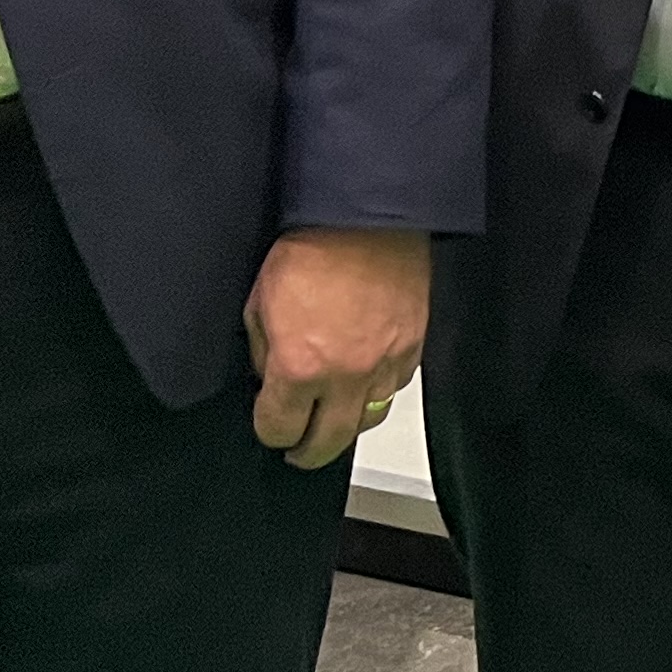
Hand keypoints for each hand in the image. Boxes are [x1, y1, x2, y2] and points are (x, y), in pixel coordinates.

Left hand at [243, 227, 431, 470]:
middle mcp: (345, 376)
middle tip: (299, 451)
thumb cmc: (311, 251)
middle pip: (328, 442)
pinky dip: (379, 390)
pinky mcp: (412, 346)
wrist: (365, 220)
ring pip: (368, 419)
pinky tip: (366, 380)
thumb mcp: (259, 304)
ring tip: (336, 418)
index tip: (269, 425)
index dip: (269, 430)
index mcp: (299, 368)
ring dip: (348, 423)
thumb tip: (270, 376)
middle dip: (307, 452)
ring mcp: (384, 364)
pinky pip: (395, 386)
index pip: (279, 427)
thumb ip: (262, 351)